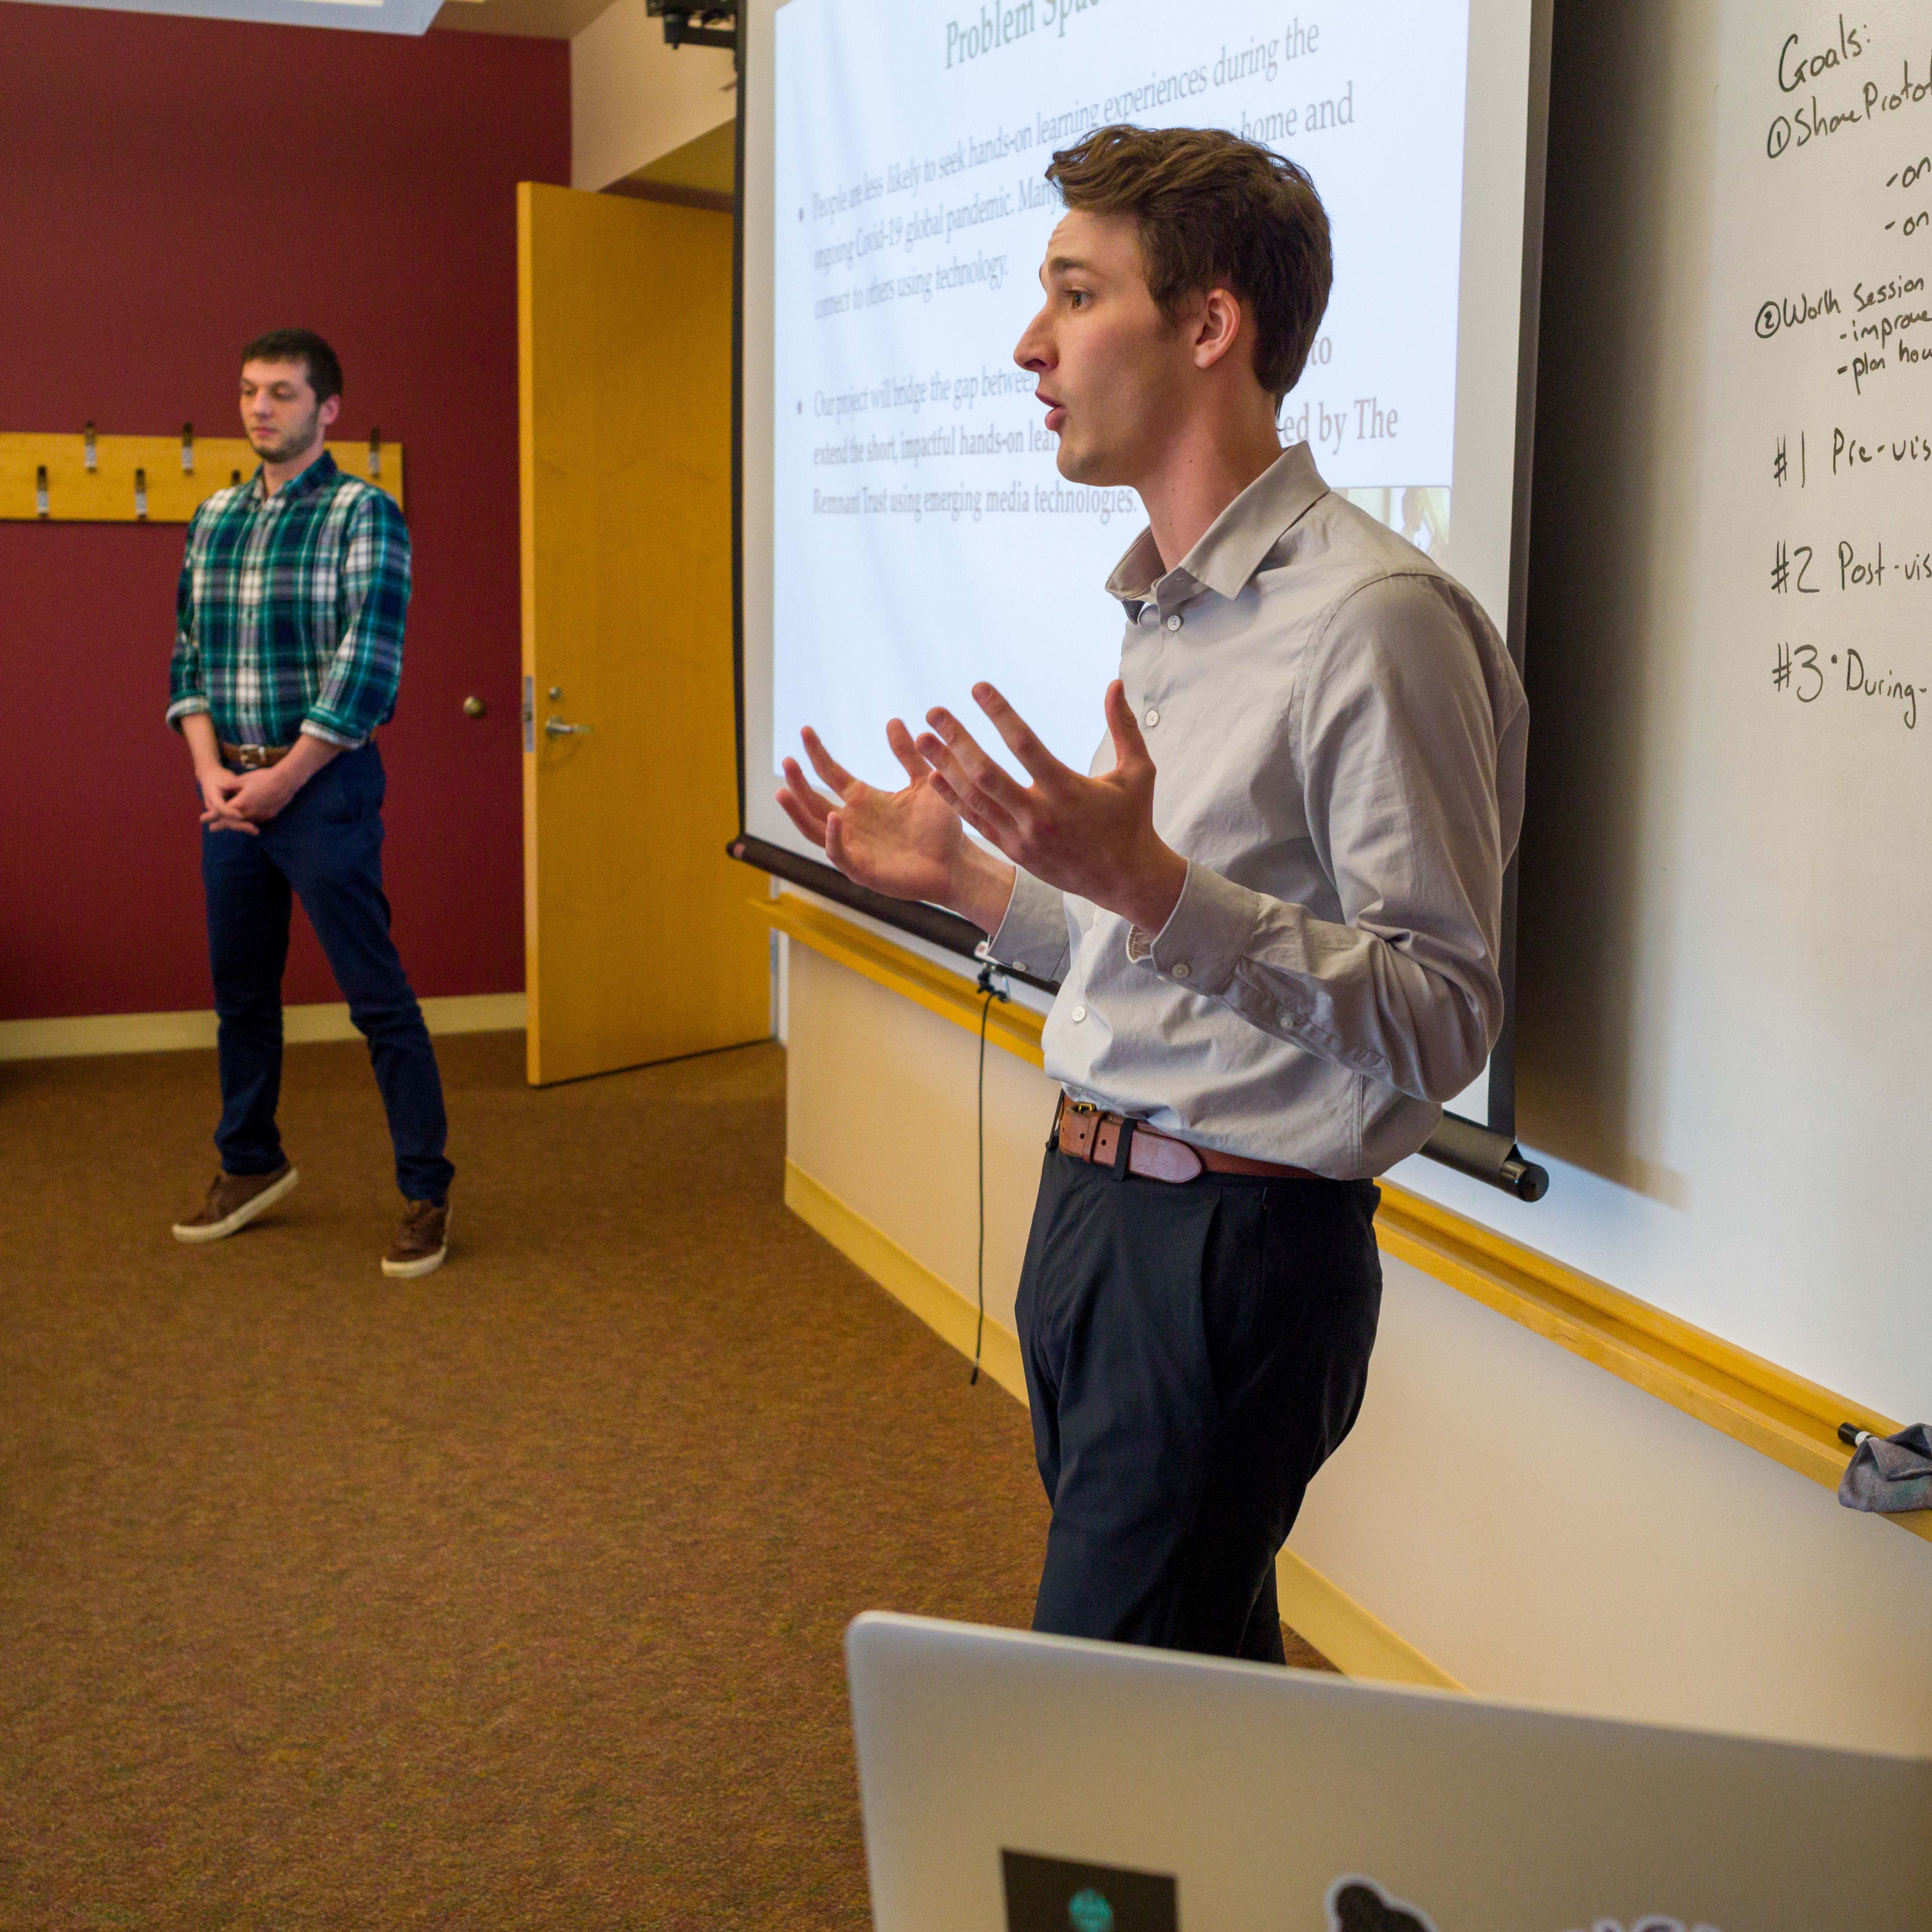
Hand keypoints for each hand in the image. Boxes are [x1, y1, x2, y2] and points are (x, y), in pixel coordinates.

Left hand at [199, 765, 291, 830]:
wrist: (286, 781)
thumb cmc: (264, 777)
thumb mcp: (244, 779)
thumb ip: (231, 784)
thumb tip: (220, 785)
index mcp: (241, 802)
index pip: (222, 812)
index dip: (212, 816)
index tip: (203, 819)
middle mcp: (250, 812)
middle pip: (232, 822)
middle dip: (221, 825)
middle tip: (212, 829)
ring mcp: (260, 815)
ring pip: (244, 823)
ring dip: (235, 825)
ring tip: (227, 826)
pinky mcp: (269, 816)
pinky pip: (255, 821)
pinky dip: (247, 822)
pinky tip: (245, 821)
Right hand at [777, 722, 1013, 930]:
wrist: (956, 862)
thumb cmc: (940, 826)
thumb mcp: (923, 781)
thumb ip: (907, 754)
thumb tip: (893, 720)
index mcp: (863, 800)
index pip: (831, 773)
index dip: (817, 753)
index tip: (806, 730)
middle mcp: (852, 822)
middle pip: (813, 800)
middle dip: (798, 782)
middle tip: (787, 760)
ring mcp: (854, 846)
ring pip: (814, 828)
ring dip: (797, 811)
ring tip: (782, 791)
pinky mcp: (862, 869)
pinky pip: (839, 853)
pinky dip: (833, 837)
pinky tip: (833, 818)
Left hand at [916, 680, 1187, 933]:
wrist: (1124, 879)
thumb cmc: (1132, 819)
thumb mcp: (1138, 772)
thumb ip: (1124, 727)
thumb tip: (1114, 684)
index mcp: (1068, 791)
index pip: (1025, 744)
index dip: (999, 713)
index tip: (978, 688)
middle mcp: (1040, 815)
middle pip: (987, 772)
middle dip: (957, 739)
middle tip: (934, 711)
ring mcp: (1023, 837)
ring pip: (975, 799)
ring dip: (945, 767)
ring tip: (922, 739)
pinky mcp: (1014, 852)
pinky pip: (976, 822)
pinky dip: (953, 799)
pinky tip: (934, 777)